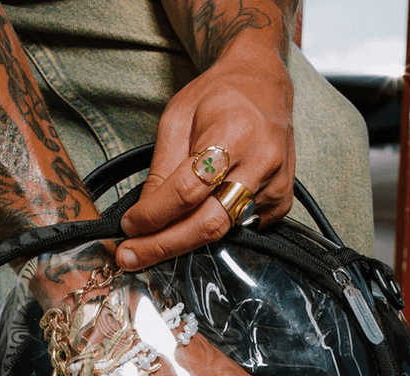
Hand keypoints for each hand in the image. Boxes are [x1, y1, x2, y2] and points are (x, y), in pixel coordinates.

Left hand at [116, 51, 294, 271]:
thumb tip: (144, 216)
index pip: (187, 191)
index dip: (154, 215)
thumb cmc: (218, 96)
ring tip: (151, 244)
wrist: (263, 83)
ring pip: (221, 232)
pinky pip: (238, 230)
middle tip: (130, 257)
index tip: (128, 227)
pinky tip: (196, 217)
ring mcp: (276, 185)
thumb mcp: (177, 119)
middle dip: (163, 245)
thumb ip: (161, 169)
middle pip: (207, 223)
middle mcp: (261, 162)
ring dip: (182, 243)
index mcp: (234, 133)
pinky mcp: (280, 202)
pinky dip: (211, 230)